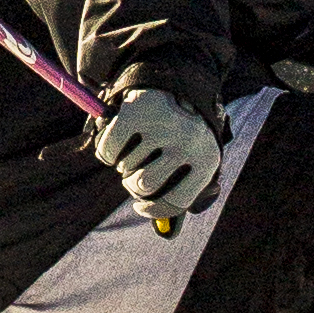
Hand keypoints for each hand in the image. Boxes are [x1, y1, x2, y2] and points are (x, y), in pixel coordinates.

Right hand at [94, 85, 221, 227]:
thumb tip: (168, 234)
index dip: (154, 209)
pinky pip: (107, 152)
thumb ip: (181, 195)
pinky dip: (106, 151)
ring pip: (124, 168)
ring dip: (123, 162)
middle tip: (135, 168)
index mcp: (206, 159)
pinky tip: (117, 140)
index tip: (141, 205)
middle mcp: (187, 143)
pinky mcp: (135, 113)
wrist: (174, 78)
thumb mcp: (191, 161)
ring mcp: (161, 127)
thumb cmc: (183, 131)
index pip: (175, 201)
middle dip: (133, 182)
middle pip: (143, 186)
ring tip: (136, 145)